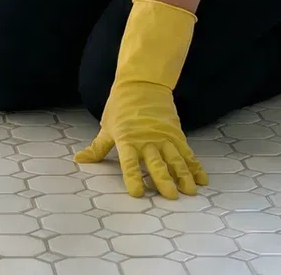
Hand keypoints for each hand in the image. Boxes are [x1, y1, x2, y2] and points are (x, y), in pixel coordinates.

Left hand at [73, 0, 207, 198]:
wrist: (142, 83)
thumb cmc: (120, 106)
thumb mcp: (107, 127)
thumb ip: (97, 148)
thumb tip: (79, 160)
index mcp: (127, 139)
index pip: (129, 161)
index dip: (132, 176)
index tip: (137, 193)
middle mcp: (147, 140)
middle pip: (156, 162)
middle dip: (163, 180)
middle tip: (171, 196)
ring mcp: (163, 137)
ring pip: (175, 159)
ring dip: (183, 175)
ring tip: (190, 191)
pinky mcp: (176, 133)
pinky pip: (187, 152)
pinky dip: (195, 166)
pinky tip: (201, 178)